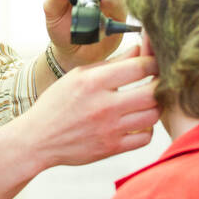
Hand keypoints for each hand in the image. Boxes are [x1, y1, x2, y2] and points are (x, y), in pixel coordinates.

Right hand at [21, 42, 159, 167]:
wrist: (38, 139)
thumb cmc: (58, 103)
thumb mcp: (79, 75)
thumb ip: (112, 63)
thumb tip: (140, 49)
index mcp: (94, 82)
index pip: (139, 67)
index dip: (154, 61)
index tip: (154, 61)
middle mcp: (103, 106)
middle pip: (153, 92)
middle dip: (160, 83)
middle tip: (158, 81)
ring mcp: (109, 129)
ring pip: (153, 115)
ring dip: (155, 106)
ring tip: (148, 101)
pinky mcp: (112, 148)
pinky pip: (145, 137)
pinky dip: (147, 129)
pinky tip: (138, 122)